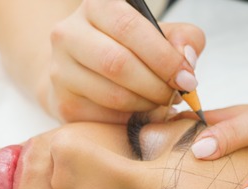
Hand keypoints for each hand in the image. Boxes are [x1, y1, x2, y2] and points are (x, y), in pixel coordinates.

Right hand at [41, 0, 204, 122]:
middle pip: (118, 63)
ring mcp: (60, 70)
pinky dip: (130, 119)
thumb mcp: (157, 35)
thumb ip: (182, 39)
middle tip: (175, 96)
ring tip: (159, 103)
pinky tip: (140, 113)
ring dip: (146, 105)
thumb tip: (186, 60)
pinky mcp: (64, 102)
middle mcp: (69, 33)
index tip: (186, 78)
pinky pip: (105, 117)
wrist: (84, 72)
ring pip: (112, 94)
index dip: (163, 57)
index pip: (129, 28)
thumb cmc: (127, 49)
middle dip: (156, 85)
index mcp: (96, 6)